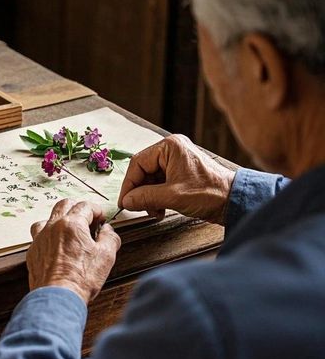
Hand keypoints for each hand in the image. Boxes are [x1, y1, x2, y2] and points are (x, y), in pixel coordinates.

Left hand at [27, 200, 120, 304]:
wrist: (58, 297)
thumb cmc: (80, 279)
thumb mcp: (106, 256)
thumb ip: (110, 238)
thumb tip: (108, 231)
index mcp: (72, 225)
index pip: (85, 206)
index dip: (96, 210)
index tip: (101, 218)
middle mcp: (53, 227)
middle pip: (65, 204)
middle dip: (78, 208)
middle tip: (87, 219)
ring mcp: (41, 238)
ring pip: (48, 218)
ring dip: (60, 219)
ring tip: (69, 230)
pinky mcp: (33, 251)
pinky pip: (39, 235)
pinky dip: (49, 235)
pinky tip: (55, 245)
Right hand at [118, 134, 235, 223]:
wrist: (234, 201)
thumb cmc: (210, 193)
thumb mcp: (172, 196)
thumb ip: (145, 197)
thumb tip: (126, 201)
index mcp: (170, 147)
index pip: (138, 163)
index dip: (129, 184)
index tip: (124, 201)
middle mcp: (172, 150)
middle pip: (143, 171)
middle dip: (140, 192)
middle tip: (140, 208)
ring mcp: (176, 161)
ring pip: (150, 179)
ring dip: (149, 196)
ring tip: (154, 210)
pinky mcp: (181, 173)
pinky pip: (160, 183)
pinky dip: (157, 196)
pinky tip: (160, 208)